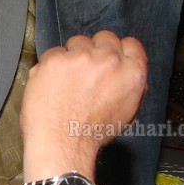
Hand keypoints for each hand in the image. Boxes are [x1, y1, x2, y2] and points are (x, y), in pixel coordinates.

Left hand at [21, 32, 147, 171]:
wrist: (62, 146)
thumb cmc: (91, 135)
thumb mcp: (127, 111)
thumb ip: (128, 84)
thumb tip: (123, 70)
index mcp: (132, 72)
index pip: (131, 44)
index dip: (118, 51)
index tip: (108, 59)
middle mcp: (108, 60)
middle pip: (104, 38)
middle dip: (96, 51)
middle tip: (85, 72)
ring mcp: (80, 57)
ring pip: (77, 42)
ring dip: (73, 56)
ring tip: (66, 81)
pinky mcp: (55, 60)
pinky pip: (53, 53)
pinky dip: (51, 66)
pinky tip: (52, 85)